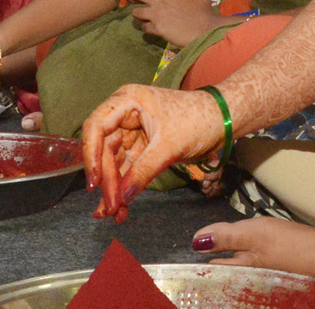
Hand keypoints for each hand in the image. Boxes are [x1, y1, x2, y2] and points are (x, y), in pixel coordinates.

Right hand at [83, 84, 225, 222]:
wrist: (223, 121)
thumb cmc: (199, 119)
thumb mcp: (170, 145)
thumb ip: (143, 171)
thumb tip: (121, 198)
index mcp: (128, 101)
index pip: (96, 127)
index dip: (90, 155)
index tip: (94, 183)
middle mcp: (125, 114)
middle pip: (104, 150)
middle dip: (108, 180)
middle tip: (111, 207)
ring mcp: (132, 132)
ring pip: (114, 164)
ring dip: (114, 189)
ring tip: (114, 214)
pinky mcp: (142, 148)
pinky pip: (127, 170)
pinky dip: (125, 188)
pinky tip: (121, 209)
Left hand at [126, 0, 219, 44]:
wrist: (205, 31)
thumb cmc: (203, 11)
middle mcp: (159, 1)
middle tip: (134, 0)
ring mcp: (156, 16)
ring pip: (135, 12)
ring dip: (138, 13)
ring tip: (145, 15)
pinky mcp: (157, 29)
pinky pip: (143, 27)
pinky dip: (146, 27)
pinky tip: (152, 26)